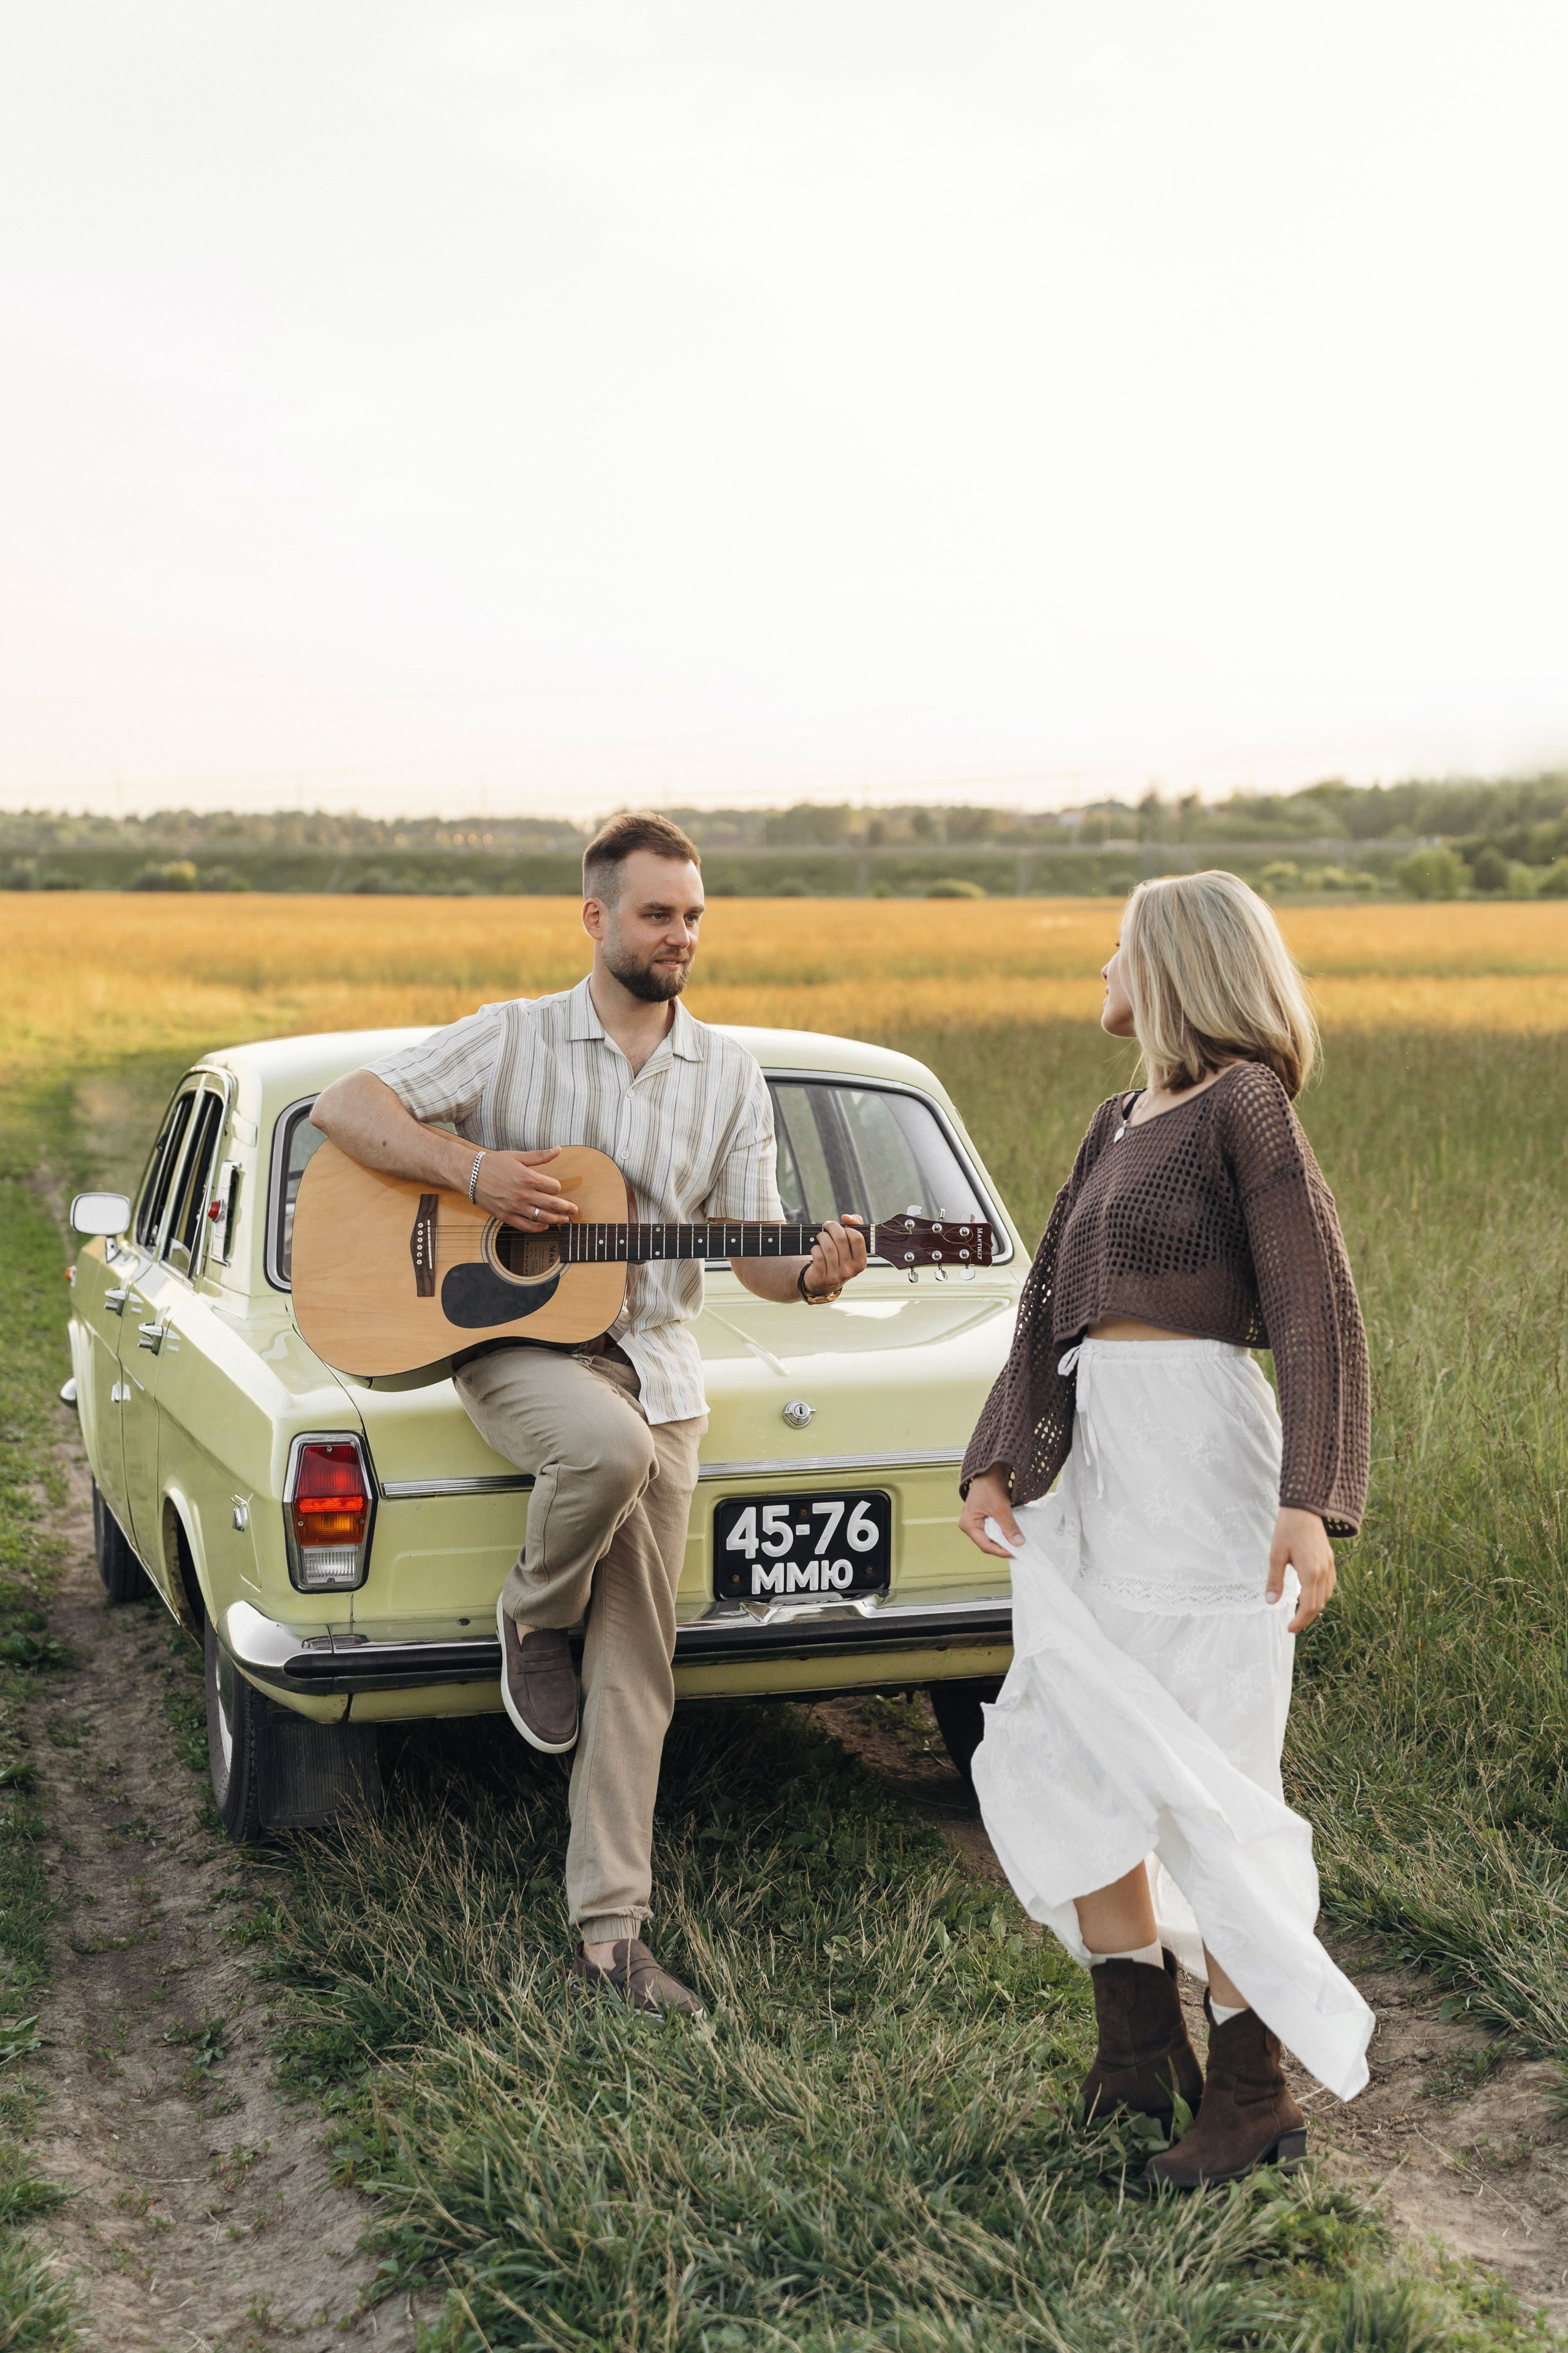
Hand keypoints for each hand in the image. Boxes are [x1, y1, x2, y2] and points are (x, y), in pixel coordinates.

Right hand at [473, 1148, 579, 1231]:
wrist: (470, 1175)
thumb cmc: (494, 1163)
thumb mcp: (518, 1156)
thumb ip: (540, 1155)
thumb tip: (558, 1149)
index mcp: (528, 1178)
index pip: (554, 1187)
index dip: (557, 1187)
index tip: (555, 1188)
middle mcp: (524, 1194)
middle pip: (553, 1204)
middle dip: (566, 1208)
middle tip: (574, 1210)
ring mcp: (515, 1207)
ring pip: (542, 1217)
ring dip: (556, 1220)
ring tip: (564, 1221)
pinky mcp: (506, 1216)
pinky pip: (526, 1226)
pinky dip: (538, 1228)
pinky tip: (544, 1226)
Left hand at [803, 1213, 868, 1296]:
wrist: (823, 1283)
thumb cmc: (838, 1258)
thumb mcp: (850, 1246)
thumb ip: (855, 1226)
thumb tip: (846, 1217)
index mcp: (861, 1262)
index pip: (857, 1237)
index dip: (847, 1227)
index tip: (841, 1225)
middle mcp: (851, 1270)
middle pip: (841, 1239)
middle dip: (832, 1227)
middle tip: (827, 1225)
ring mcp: (837, 1276)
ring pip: (828, 1247)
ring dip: (822, 1236)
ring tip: (820, 1236)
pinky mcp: (822, 1278)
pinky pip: (818, 1256)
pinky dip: (815, 1248)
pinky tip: (815, 1249)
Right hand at [958, 1468, 1020, 1557]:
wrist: (990, 1469)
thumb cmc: (989, 1485)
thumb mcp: (1000, 1507)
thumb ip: (1009, 1526)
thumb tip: (1018, 1543)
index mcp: (968, 1524)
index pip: (985, 1545)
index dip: (1001, 1550)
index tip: (1016, 1553)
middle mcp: (970, 1525)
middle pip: (988, 1542)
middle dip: (1003, 1546)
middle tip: (1019, 1550)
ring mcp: (976, 1521)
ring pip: (992, 1536)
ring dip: (1004, 1540)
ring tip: (1017, 1543)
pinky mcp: (984, 1517)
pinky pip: (994, 1529)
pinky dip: (1004, 1532)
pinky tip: (1013, 1534)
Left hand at [1268, 1507, 1336, 1631]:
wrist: (1305, 1508)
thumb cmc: (1287, 1530)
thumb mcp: (1276, 1555)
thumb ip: (1275, 1580)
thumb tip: (1270, 1602)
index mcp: (1311, 1572)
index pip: (1308, 1606)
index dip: (1300, 1621)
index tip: (1289, 1629)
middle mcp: (1324, 1571)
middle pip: (1319, 1604)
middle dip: (1306, 1618)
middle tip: (1293, 1625)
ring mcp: (1329, 1565)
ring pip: (1326, 1595)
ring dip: (1314, 1607)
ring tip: (1300, 1613)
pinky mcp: (1330, 1560)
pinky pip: (1330, 1584)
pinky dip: (1321, 1595)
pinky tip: (1310, 1594)